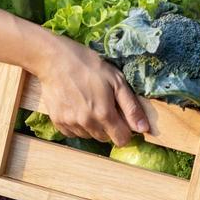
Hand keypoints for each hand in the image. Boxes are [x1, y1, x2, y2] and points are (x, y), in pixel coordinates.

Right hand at [34, 35, 148, 146]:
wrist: (55, 59)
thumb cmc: (89, 65)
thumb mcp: (117, 80)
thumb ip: (131, 107)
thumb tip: (144, 129)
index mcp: (104, 114)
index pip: (122, 140)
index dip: (126, 130)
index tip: (122, 118)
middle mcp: (87, 123)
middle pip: (105, 138)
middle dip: (109, 126)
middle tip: (105, 105)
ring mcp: (70, 123)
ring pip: (89, 135)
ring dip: (93, 126)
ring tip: (90, 103)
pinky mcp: (57, 122)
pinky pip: (73, 132)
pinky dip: (78, 124)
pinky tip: (77, 106)